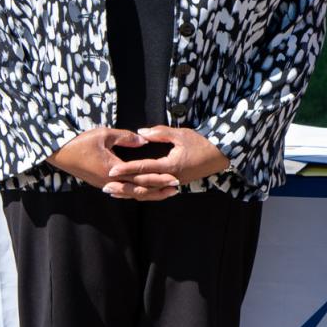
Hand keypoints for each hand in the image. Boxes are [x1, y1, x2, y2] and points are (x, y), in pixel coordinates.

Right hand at [48, 127, 174, 197]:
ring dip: (149, 194)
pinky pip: (122, 191)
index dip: (158, 178)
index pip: (140, 178)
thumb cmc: (80, 141)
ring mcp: (104, 184)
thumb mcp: (104, 134)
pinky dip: (135, 193)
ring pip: (131, 193)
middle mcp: (110, 182)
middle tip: (175, 188)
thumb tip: (143, 140)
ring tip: (165, 193)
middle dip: (158, 189)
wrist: (59, 153)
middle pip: (138, 190)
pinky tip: (144, 192)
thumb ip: (126, 137)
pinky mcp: (101, 183)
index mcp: (112, 170)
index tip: (174, 177)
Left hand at [104, 125, 230, 196]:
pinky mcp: (175, 184)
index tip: (111, 170)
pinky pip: (155, 192)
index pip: (144, 168)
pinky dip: (142, 194)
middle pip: (142, 185)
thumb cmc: (201, 142)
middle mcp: (170, 178)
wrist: (220, 155)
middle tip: (105, 186)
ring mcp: (173, 183)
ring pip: (148, 192)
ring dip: (130, 193)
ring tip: (113, 193)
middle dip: (123, 186)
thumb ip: (159, 133)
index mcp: (170, 165)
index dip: (126, 169)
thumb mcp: (181, 134)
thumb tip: (140, 132)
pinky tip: (131, 194)